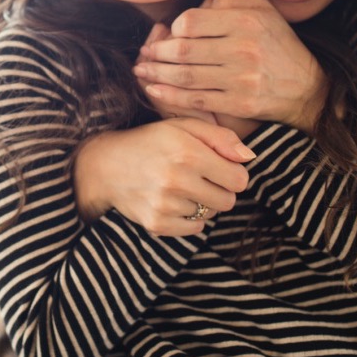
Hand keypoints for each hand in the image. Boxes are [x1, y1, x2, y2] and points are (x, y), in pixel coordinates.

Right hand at [73, 118, 253, 235]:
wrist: (107, 164)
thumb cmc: (152, 141)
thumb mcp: (184, 126)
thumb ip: (221, 137)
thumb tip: (249, 157)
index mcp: (188, 152)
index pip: (240, 179)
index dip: (234, 173)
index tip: (220, 167)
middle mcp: (177, 179)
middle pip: (228, 201)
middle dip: (220, 189)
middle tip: (201, 177)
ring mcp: (166, 205)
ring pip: (210, 215)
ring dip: (202, 202)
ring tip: (181, 185)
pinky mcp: (157, 224)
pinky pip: (194, 230)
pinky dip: (188, 218)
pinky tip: (172, 200)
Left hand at [133, 0, 326, 133]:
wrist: (307, 88)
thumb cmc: (278, 45)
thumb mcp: (262, 10)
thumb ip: (228, 1)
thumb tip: (197, 7)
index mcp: (246, 20)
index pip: (191, 21)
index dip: (172, 29)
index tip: (166, 36)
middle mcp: (242, 48)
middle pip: (183, 50)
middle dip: (156, 54)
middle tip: (143, 55)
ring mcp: (240, 78)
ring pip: (185, 75)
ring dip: (156, 74)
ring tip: (141, 72)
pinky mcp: (239, 104)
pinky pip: (196, 100)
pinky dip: (170, 96)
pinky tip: (154, 90)